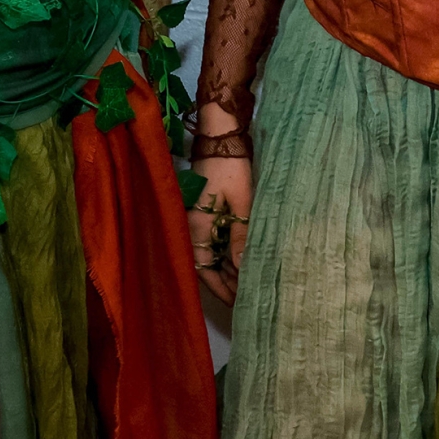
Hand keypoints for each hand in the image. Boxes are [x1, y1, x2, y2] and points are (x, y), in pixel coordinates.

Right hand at [187, 155, 252, 305]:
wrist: (220, 135)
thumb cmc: (231, 168)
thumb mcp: (240, 204)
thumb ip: (240, 237)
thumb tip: (243, 270)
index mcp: (197, 227)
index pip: (205, 270)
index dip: (220, 288)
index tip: (237, 302)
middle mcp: (193, 226)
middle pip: (206, 264)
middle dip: (225, 281)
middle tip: (246, 294)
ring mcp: (196, 217)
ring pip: (209, 252)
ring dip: (225, 266)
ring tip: (246, 279)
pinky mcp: (203, 208)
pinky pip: (212, 238)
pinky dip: (224, 249)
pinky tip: (239, 256)